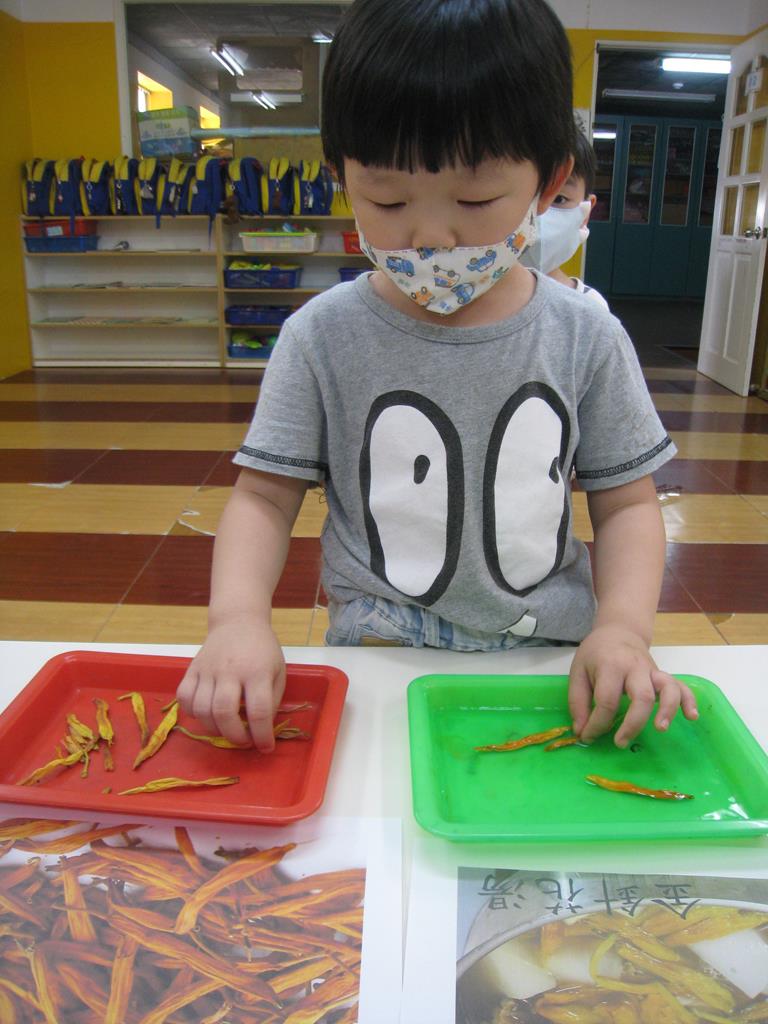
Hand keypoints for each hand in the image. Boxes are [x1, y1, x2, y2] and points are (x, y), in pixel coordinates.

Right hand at [176, 616, 285, 750]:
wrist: (238, 622)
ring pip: (201, 709)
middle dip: (234, 736)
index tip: (266, 747)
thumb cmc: (262, 650)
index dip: (262, 736)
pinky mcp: (191, 669)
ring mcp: (207, 669)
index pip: (259, 711)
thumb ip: (272, 700)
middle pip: (224, 712)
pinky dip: (192, 713)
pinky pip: (184, 698)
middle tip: (244, 741)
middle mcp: (230, 670)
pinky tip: (207, 714)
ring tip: (227, 728)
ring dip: (214, 728)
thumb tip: (260, 729)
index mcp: (257, 671)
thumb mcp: (278, 671)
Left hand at [568, 625, 697, 747]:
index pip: (606, 700)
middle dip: (633, 724)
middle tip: (620, 742)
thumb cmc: (596, 654)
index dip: (597, 724)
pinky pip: (682, 686)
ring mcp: (653, 671)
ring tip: (660, 729)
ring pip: (668, 689)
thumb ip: (578, 703)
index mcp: (611, 666)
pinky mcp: (663, 675)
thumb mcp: (577, 672)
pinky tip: (691, 717)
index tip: (588, 737)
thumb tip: (581, 731)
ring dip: (667, 710)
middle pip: (642, 696)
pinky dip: (689, 701)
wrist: (619, 631)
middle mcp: (635, 667)